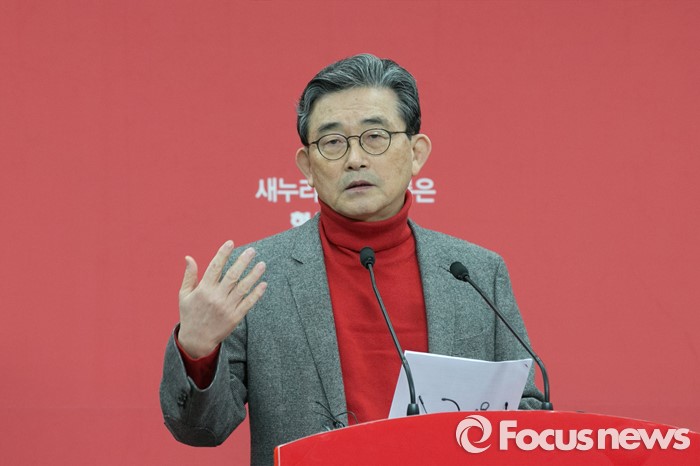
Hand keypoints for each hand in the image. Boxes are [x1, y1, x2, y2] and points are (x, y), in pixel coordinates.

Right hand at [177, 240, 266, 357]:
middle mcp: (216, 297)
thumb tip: (189, 257)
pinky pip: (248, 303)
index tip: (231, 243)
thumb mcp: (184, 295)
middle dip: (243, 261)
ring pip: (243, 288)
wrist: (196, 341)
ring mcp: (227, 307)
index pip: (214, 267)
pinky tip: (263, 284)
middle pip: (232, 275)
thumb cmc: (190, 314)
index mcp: (203, 290)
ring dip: (253, 275)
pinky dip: (256, 293)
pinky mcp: (235, 317)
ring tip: (262, 264)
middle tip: (252, 250)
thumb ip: (189, 276)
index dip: (223, 254)